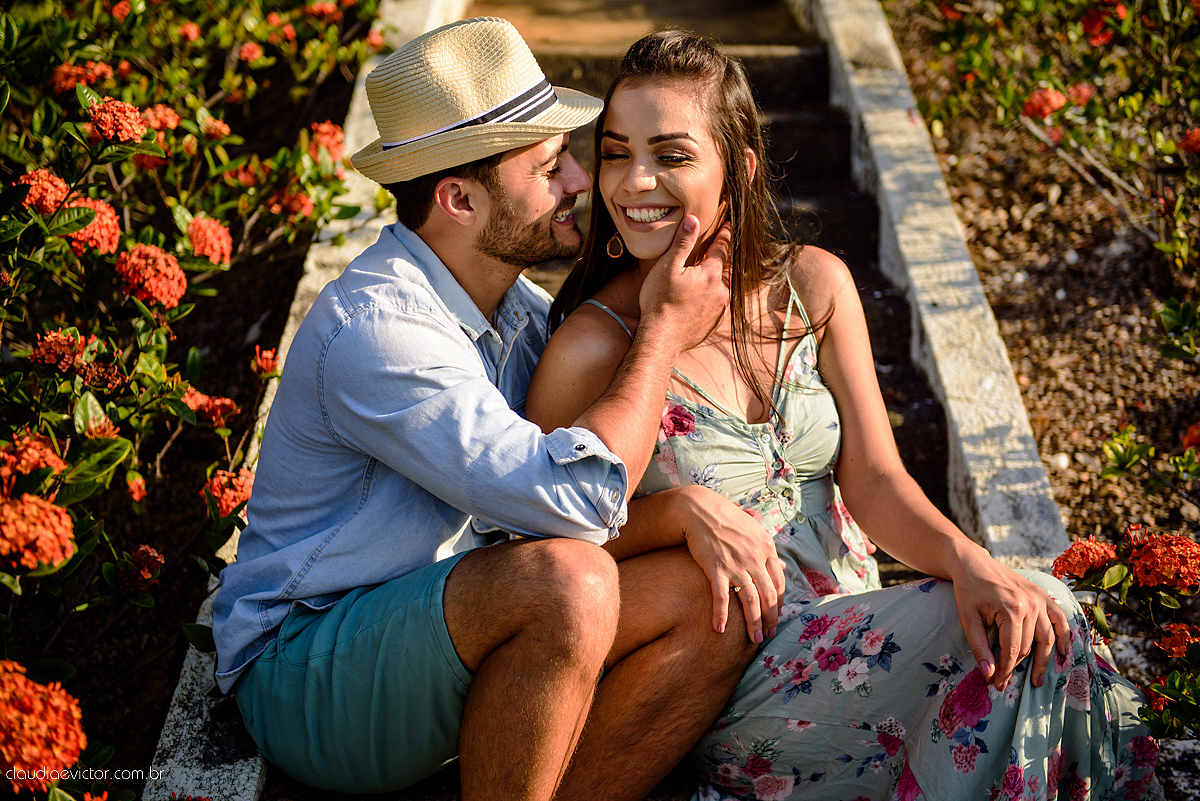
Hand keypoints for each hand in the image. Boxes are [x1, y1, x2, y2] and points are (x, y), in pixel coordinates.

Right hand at [638, 215, 730, 352]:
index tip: (729, 226)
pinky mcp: (714, 324)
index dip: (724, 235)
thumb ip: (682, 242)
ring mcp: (719, 309)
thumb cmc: (660, 302)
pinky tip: (693, 304)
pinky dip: (707, 302)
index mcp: (710, 274)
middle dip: (712, 263)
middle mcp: (721, 291)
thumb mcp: (667, 267)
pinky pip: (714, 306)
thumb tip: (693, 219)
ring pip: (717, 289)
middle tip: (703, 259)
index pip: (720, 248)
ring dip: (709, 284)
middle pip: (719, 270)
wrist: (661, 339)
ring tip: (693, 285)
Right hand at [674, 485, 785, 643]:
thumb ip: (767, 551)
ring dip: (754, 623)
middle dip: (770, 618)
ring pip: (751, 600)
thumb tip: (782, 567)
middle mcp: (755, 558)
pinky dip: (721, 615)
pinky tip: (719, 629)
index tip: (775, 616)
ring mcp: (736, 564)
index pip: (778, 582)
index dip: (778, 603)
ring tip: (754, 639)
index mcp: (766, 548)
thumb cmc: (725, 518)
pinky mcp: (716, 569)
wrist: (699, 509)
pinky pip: (721, 598)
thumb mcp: (753, 531)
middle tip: (768, 635)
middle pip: (768, 595)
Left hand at [951, 551, 1070, 689]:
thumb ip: (979, 647)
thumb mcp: (968, 619)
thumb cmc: (968, 591)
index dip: (1005, 671)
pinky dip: (1064, 636)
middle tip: (1007, 683)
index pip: (1012, 650)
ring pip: (1046, 638)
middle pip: (1028, 646)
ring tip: (1037, 680)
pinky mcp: (1043, 595)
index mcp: (1012, 609)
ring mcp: (1040, 599)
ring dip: (1043, 660)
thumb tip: (989, 675)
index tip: (997, 685)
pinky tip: (1063, 653)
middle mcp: (1031, 604)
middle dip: (1017, 668)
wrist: (974, 563)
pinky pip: (1059, 619)